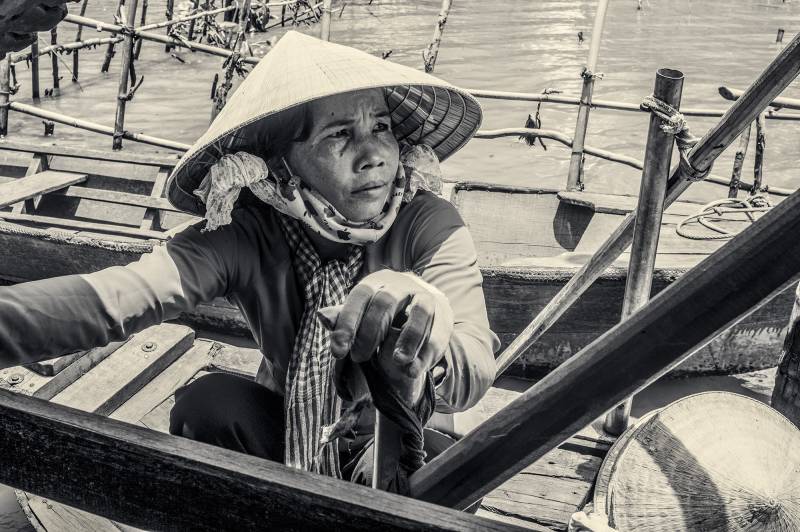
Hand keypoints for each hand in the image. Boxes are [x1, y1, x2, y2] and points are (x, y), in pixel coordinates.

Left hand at [329, 270, 452, 380]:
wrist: (420, 310)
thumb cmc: (382, 316)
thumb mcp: (360, 315)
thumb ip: (343, 318)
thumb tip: (321, 315)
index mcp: (377, 283)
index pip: (359, 296)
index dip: (347, 323)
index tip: (338, 352)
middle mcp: (401, 285)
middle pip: (386, 302)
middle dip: (371, 332)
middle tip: (360, 358)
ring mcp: (425, 297)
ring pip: (420, 312)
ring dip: (409, 339)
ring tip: (398, 363)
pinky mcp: (444, 314)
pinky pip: (438, 331)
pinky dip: (427, 352)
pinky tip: (413, 370)